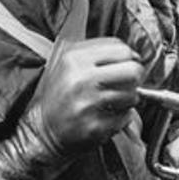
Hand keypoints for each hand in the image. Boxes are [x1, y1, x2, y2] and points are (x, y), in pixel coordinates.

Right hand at [25, 37, 143, 152]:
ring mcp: (87, 104)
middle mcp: (80, 79)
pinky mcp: (94, 127)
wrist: (43, 129)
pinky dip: (121, 118)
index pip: (122, 49)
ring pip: (132, 95)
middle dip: (134, 78)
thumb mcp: (70, 63)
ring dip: (127, 100)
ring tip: (111, 102)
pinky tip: (105, 116)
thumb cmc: (62, 94)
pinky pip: (126, 117)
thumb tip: (135, 56)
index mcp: (74, 58)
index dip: (130, 58)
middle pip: (133, 70)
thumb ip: (100, 52)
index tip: (127, 66)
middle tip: (126, 84)